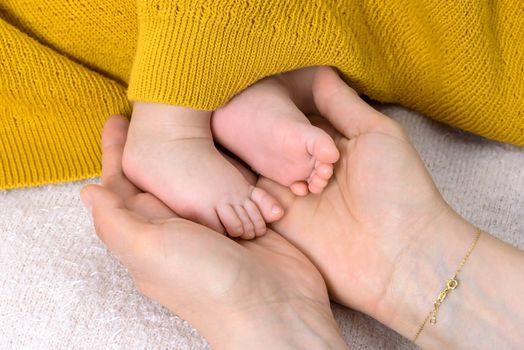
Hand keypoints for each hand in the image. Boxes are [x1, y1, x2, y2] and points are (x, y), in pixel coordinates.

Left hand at [81, 115, 346, 348]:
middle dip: (148, 147)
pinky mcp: (246, 225)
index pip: (122, 187)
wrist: (275, 308)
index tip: (116, 120)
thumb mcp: (150, 250)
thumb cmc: (206, 281)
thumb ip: (117, 221)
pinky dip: (228, 170)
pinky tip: (227, 147)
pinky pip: (231, 192)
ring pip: (194, 182)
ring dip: (190, 153)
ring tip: (187, 122)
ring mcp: (213, 227)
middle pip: (157, 180)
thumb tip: (87, 191)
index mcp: (149, 234)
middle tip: (148, 113)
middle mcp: (178, 229)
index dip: (115, 154)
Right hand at [259, 67, 473, 332]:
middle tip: (239, 108)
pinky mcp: (284, 223)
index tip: (259, 85)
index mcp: (337, 146)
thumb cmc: (398, 190)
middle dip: (263, 128)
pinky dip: (246, 186)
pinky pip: (257, 199)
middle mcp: (314, 170)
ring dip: (253, 154)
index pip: (302, 120)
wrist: (399, 256)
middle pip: (279, 143)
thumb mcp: (377, 134)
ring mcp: (297, 198)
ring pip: (264, 167)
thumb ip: (344, 105)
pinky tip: (234, 166)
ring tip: (234, 130)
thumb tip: (320, 70)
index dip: (284, 103)